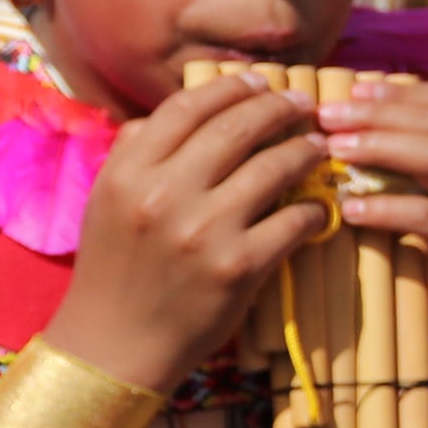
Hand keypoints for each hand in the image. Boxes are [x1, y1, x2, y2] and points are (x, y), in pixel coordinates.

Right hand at [44, 70, 337, 391]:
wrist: (114, 345)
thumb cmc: (115, 270)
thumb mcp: (108, 201)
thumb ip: (136, 151)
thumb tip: (179, 111)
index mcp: (129, 172)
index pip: (188, 106)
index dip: (231, 87)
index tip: (260, 82)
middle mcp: (164, 195)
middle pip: (237, 127)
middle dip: (279, 107)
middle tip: (304, 106)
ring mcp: (204, 231)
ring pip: (273, 166)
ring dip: (306, 151)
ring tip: (319, 148)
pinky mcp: (238, 267)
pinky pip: (292, 221)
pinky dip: (313, 209)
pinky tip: (317, 206)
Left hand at [312, 69, 427, 324]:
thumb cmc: (410, 237)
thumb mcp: (400, 185)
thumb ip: (382, 152)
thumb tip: (327, 114)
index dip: (397, 92)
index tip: (349, 91)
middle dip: (377, 115)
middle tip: (326, 118)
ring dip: (380, 148)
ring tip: (335, 152)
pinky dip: (384, 207)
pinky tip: (349, 208)